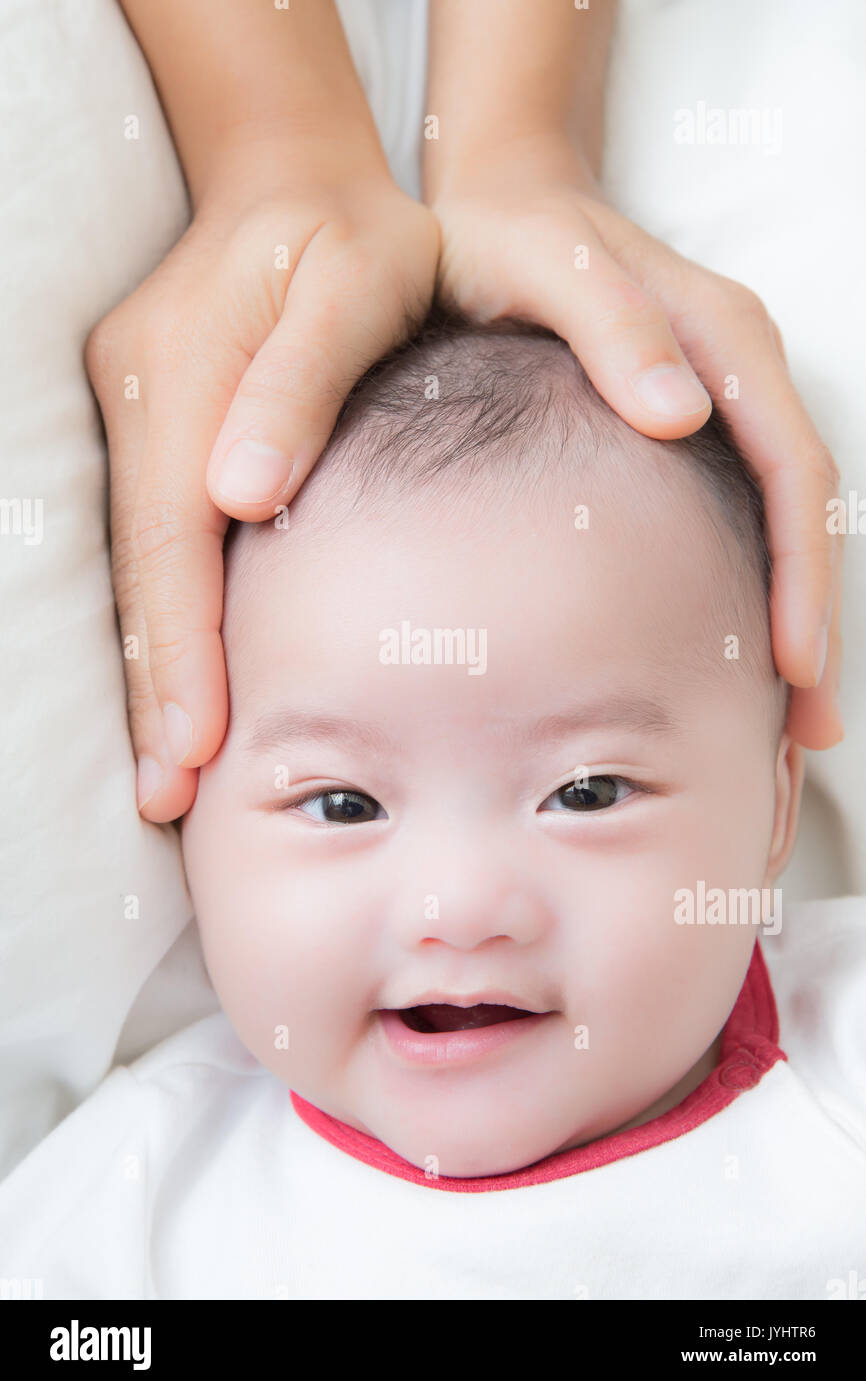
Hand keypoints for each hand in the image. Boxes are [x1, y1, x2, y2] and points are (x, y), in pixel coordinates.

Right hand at [86, 166, 438, 819]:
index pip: (174, 531)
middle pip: (142, 563)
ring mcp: (136, 412)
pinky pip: (153, 540)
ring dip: (152, 663)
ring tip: (168, 768)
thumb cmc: (361, 235)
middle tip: (170, 793)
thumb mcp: (357, 275)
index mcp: (189, 367)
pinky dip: (165, 616)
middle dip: (158, 680)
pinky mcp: (150, 426)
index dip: (182, 640)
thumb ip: (301, 379)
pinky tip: (180, 681)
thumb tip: (240, 495)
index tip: (195, 741)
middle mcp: (143, 397)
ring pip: (139, 562)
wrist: (297, 180)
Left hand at [429, 136, 841, 750]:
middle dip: (812, 620)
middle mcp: (741, 366)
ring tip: (787, 717)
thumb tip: (683, 415)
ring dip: (791, 614)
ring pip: (782, 517)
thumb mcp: (546, 262)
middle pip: (804, 508)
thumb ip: (612, 327)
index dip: (799, 571)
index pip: (790, 467)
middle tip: (805, 732)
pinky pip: (742, 508)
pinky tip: (731, 645)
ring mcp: (721, 393)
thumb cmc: (505, 235)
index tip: (796, 663)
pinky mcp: (690, 416)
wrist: (492, 201)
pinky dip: (749, 581)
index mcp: (722, 335)